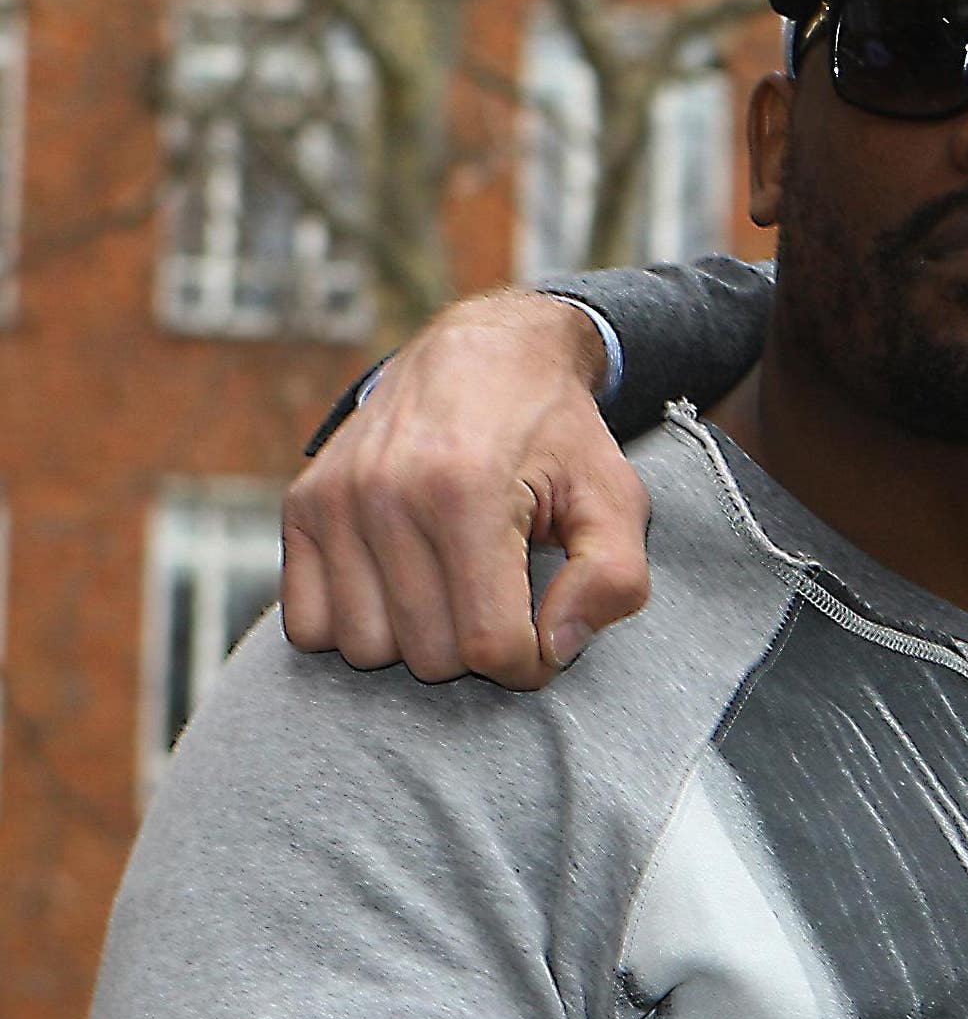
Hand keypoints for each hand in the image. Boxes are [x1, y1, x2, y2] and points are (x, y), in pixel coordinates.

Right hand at [281, 292, 645, 688]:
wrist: (483, 355)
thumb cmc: (557, 435)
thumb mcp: (615, 497)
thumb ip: (613, 580)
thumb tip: (555, 649)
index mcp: (467, 493)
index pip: (488, 644)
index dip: (530, 662)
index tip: (545, 635)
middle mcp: (385, 496)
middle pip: (427, 656)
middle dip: (477, 647)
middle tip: (503, 599)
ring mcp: (333, 501)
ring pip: (364, 648)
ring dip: (416, 640)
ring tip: (454, 589)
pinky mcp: (300, 507)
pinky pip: (308, 624)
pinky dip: (356, 624)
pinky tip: (402, 588)